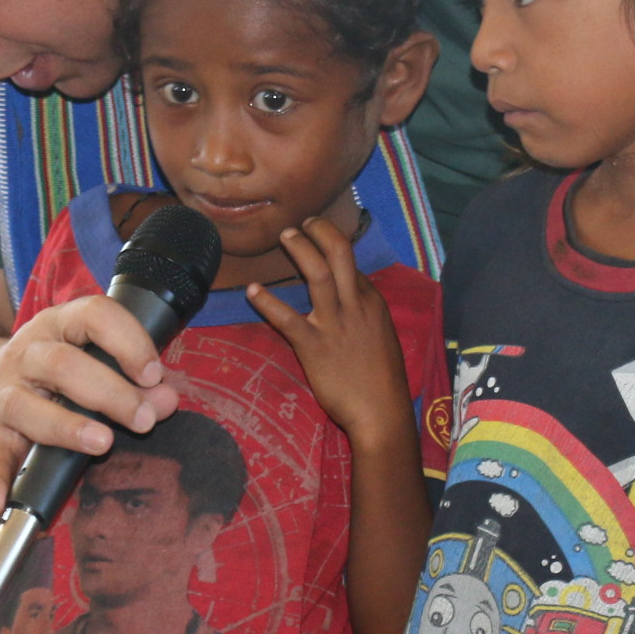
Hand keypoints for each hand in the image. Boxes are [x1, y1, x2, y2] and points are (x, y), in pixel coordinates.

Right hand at [0, 295, 179, 514]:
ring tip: (102, 442)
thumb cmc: (49, 372)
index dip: (127, 341)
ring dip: (67, 427)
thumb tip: (166, 400)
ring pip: (27, 407)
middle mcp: (26, 356)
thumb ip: (133, 379)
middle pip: (62, 365)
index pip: (93, 316)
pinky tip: (0, 501)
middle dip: (109, 392)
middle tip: (144, 419)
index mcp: (57, 326)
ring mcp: (3, 395)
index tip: (153, 374)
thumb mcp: (88, 360)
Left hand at [242, 219, 413, 449]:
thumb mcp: (382, 339)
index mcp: (372, 304)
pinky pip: (287, 318)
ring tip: (285, 234)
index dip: (335, 249)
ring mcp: (335, 324)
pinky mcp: (314, 346)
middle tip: (304, 221)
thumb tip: (351, 302)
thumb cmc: (382, 381)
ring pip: (319, 273)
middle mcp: (356, 306)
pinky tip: (252, 290)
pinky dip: (268, 301)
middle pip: (341, 254)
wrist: (381, 411)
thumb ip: (365, 317)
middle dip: (322, 231)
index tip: (320, 240)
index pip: (353, 266)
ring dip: (301, 249)